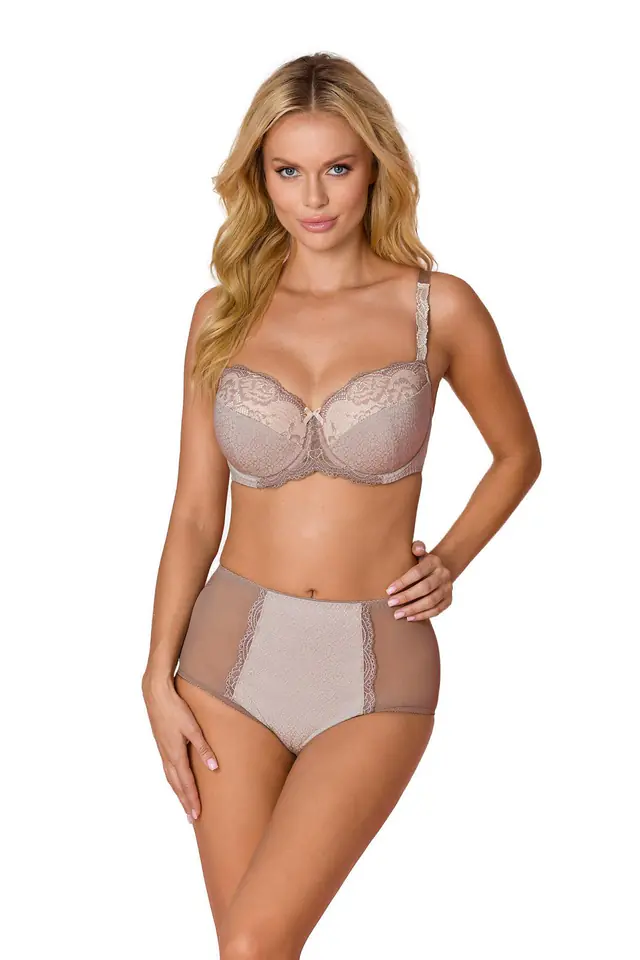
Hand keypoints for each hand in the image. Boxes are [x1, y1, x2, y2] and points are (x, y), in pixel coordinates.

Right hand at [142, 673, 217, 824]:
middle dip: (185, 802)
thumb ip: (203, 747)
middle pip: (177, 786)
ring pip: (171, 779)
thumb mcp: (193, 727)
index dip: (192, 800)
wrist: (156, 694)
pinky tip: (177, 781)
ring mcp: (163, 751)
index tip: (197, 815)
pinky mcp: (162, 745)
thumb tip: (214, 767)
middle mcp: (167, 756)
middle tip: (192, 818)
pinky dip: (173, 781)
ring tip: (185, 805)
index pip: (186, 783)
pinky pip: (168, 769)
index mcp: (175, 754)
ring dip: (178, 793)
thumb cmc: (175, 708)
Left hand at [385, 540, 452, 619]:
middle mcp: (443, 575)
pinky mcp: (449, 600)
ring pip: (431, 601)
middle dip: (406, 597)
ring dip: (413, 609)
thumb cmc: (421, 562)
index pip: (418, 572)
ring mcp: (448, 588)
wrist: (439, 571)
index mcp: (434, 562)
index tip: (389, 590)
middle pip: (425, 588)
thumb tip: (416, 549)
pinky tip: (409, 618)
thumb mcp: (418, 552)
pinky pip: (436, 610)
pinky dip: (423, 615)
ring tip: (397, 614)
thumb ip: (416, 547)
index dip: (403, 582)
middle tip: (391, 603)